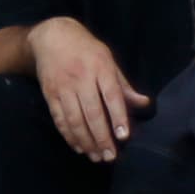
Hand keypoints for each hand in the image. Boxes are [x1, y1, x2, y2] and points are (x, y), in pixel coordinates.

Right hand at [29, 17, 150, 162]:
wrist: (51, 37)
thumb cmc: (86, 50)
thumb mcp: (109, 60)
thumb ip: (124, 85)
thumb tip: (145, 103)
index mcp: (100, 68)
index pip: (111, 95)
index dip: (118, 116)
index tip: (123, 135)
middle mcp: (81, 78)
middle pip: (92, 112)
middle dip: (102, 137)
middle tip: (110, 156)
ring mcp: (63, 87)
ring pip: (74, 119)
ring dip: (86, 141)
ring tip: (96, 157)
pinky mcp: (50, 94)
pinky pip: (59, 119)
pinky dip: (69, 135)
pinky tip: (78, 147)